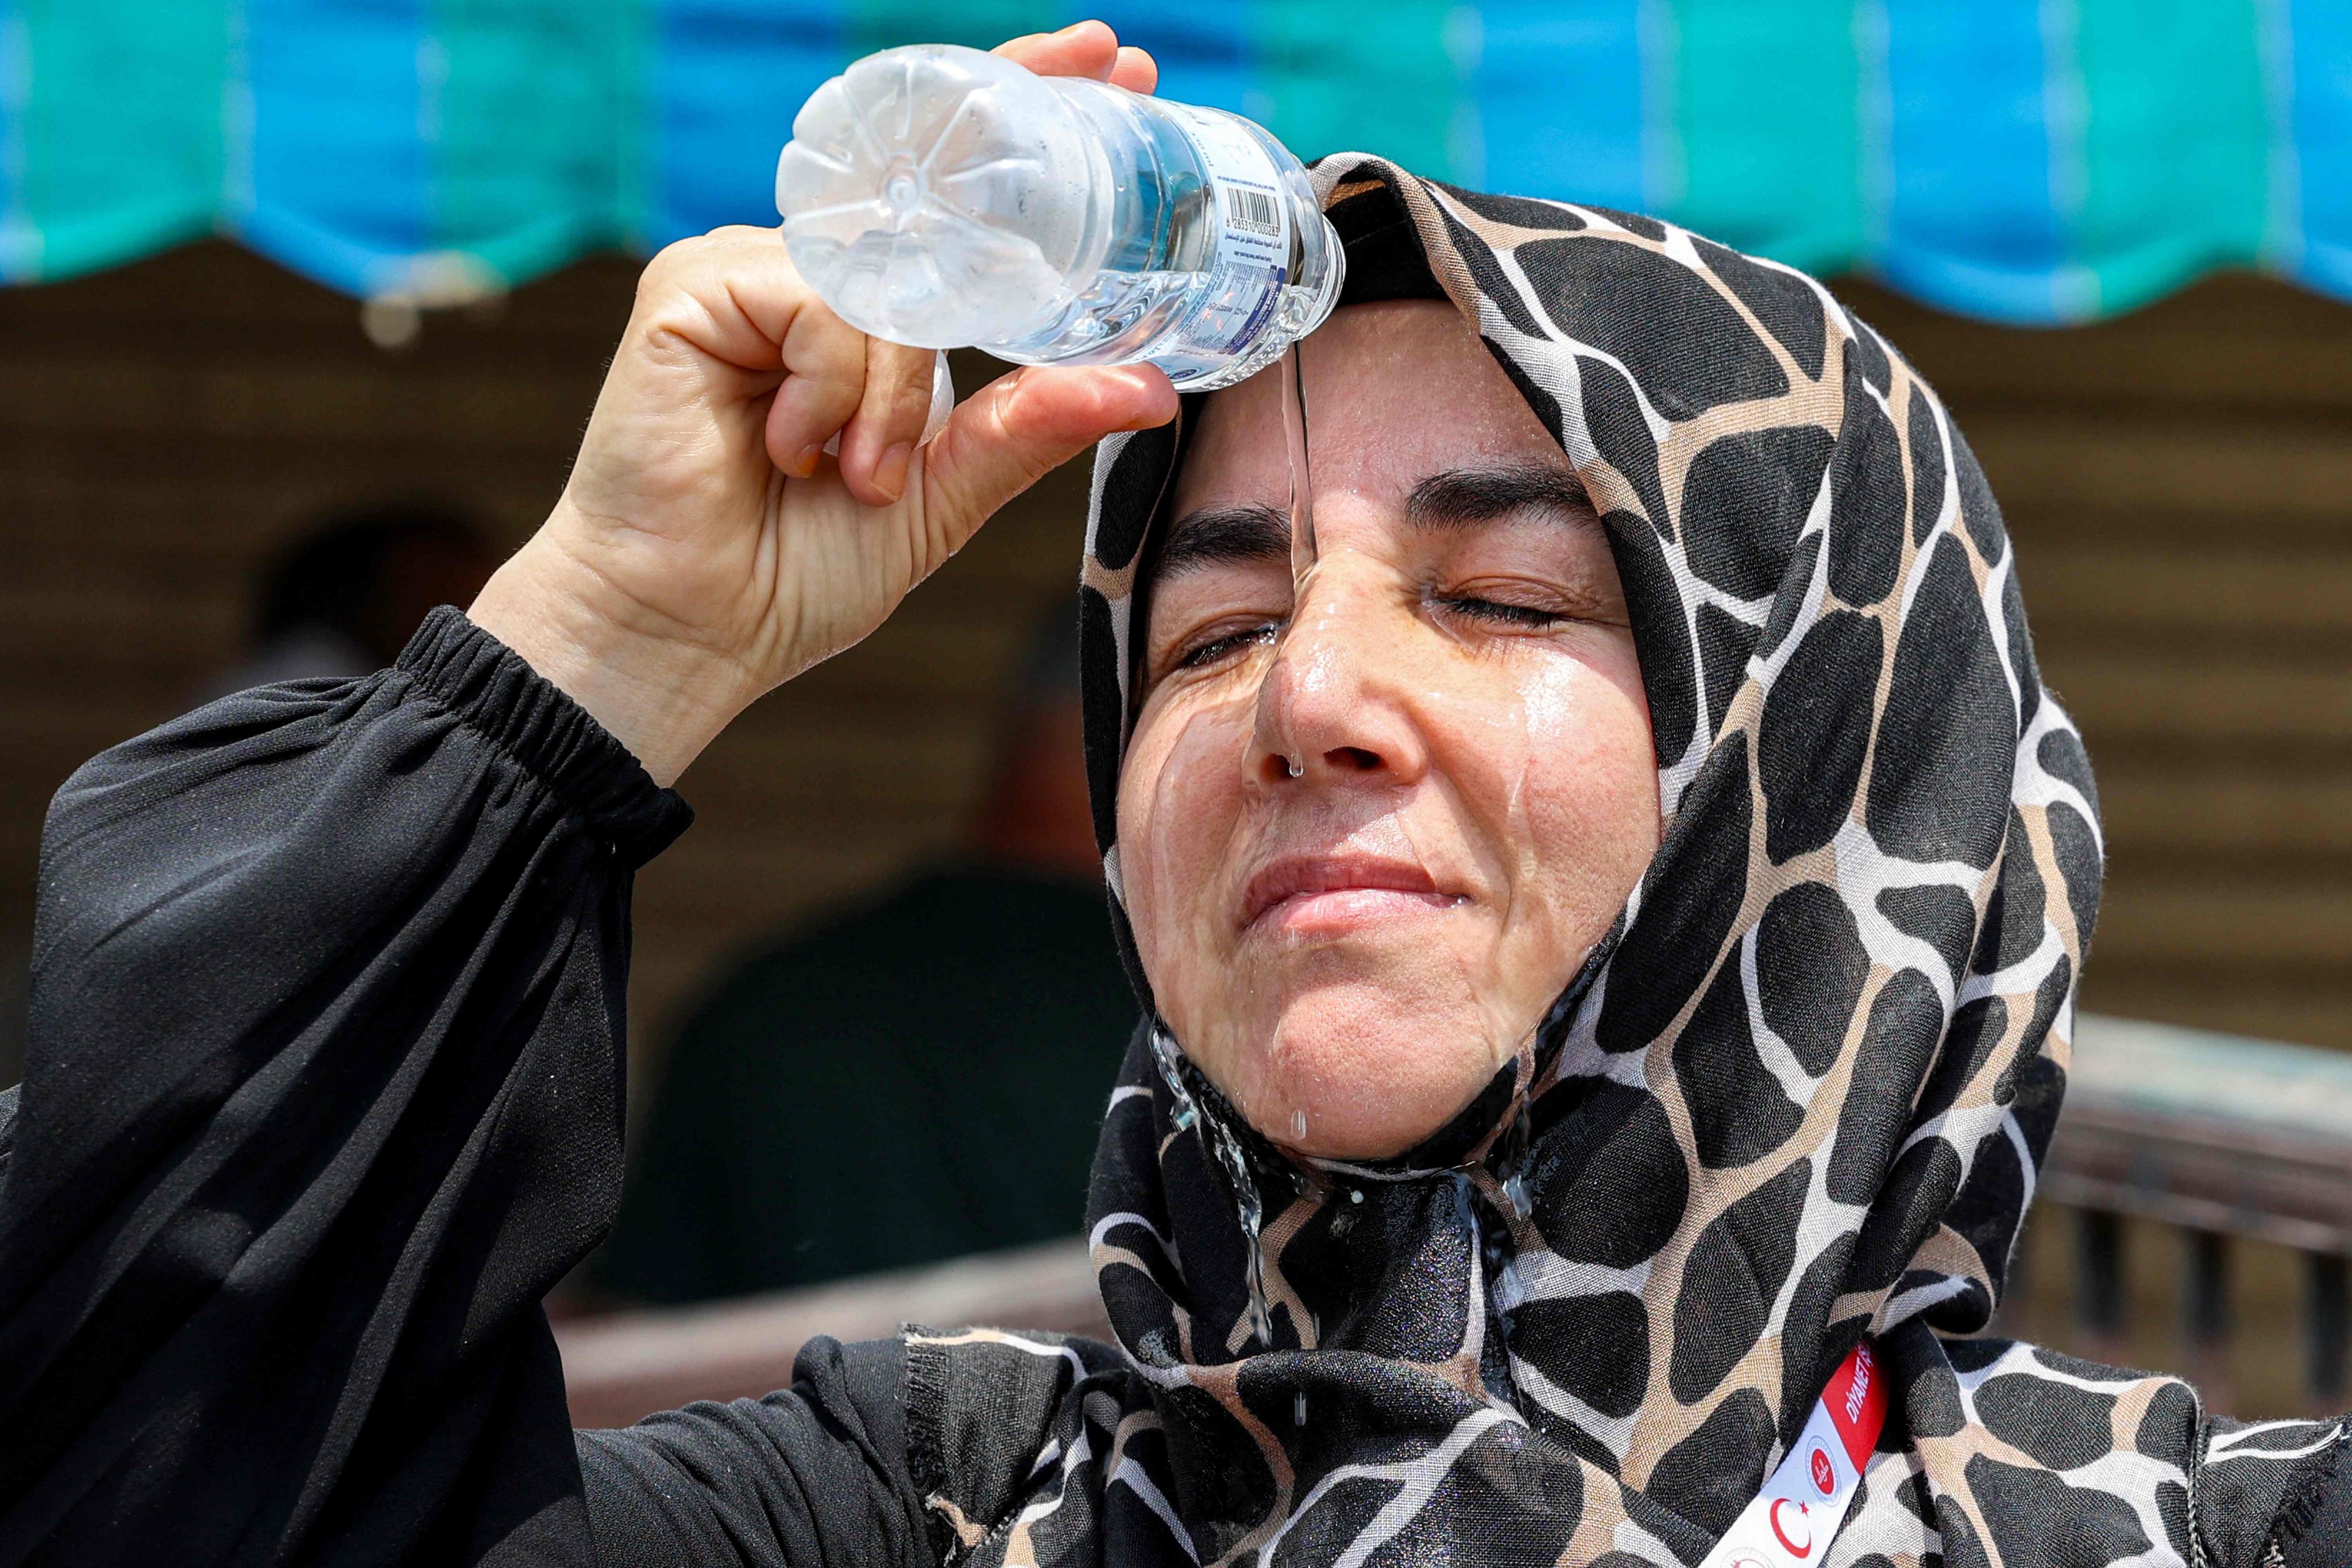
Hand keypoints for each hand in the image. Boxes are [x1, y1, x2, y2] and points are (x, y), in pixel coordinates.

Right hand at [467, 21, 1174, 785]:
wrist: (693, 633)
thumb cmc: (798, 570)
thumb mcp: (944, 495)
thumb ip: (1031, 430)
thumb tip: (1152, 389)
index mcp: (865, 311)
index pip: (949, 194)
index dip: (1021, 112)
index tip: (1114, 63)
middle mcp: (807, 273)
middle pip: (923, 190)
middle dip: (1014, 136)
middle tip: (1109, 64)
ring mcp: (745, 271)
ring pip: (882, 281)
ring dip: (896, 393)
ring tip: (858, 474)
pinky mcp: (693, 288)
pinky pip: (819, 304)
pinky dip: (833, 388)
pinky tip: (796, 448)